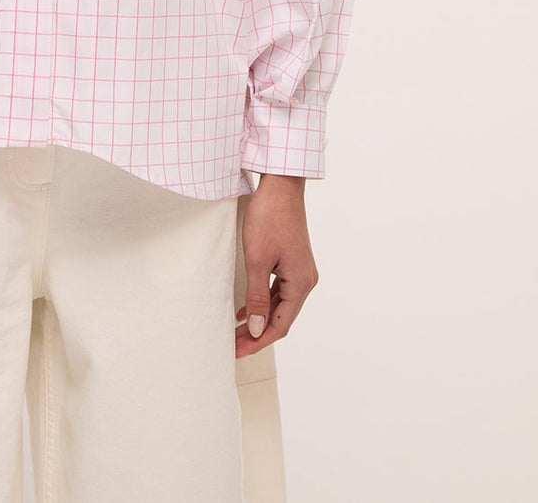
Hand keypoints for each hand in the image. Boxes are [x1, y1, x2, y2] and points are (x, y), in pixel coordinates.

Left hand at [234, 175, 318, 358]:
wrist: (280, 185)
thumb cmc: (269, 218)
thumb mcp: (258, 260)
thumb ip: (258, 297)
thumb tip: (258, 329)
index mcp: (301, 283)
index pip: (280, 325)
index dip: (258, 341)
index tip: (237, 352)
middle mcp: (305, 280)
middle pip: (280, 317)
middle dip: (257, 334)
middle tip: (233, 346)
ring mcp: (300, 270)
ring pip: (279, 305)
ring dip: (259, 319)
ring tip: (236, 332)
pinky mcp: (292, 261)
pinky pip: (278, 290)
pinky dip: (263, 302)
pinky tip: (245, 309)